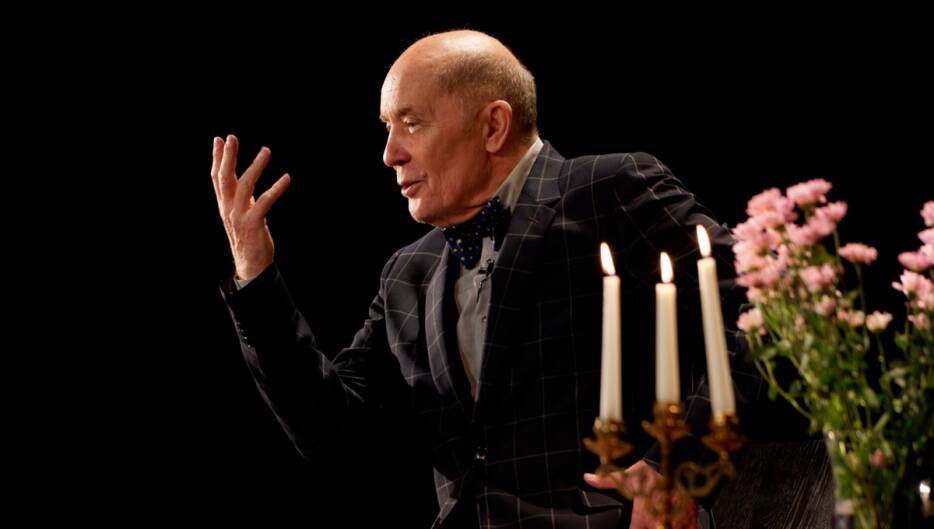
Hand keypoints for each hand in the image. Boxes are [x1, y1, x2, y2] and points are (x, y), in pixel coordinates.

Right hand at [211, 135, 290, 279]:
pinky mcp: (253, 224)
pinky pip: (265, 202)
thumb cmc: (248, 237)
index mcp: (224, 205)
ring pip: (245, 186)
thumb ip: (239, 197)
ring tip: (266, 151)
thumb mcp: (240, 213)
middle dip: (228, 156)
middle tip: (232, 137)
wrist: (250, 265)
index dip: (217, 158)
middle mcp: (228, 208)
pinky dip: (276, 189)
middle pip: (225, 178)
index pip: (217, 177)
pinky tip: (287, 178)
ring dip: (256, 166)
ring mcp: (239, 216)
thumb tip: (242, 178)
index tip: (219, 139)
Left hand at [584, 460, 697, 528]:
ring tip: (659, 522)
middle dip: (650, 527)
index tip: (634, 526)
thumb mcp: (627, 475)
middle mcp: (658, 522)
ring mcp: (676, 523)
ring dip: (664, 527)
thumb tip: (587, 477)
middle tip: (648, 523)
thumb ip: (606, 481)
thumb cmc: (652, 469)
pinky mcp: (691, 521)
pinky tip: (677, 525)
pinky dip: (685, 528)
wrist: (678, 462)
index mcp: (642, 516)